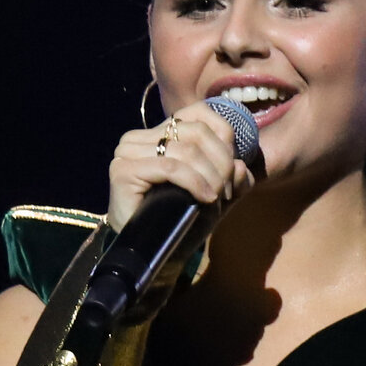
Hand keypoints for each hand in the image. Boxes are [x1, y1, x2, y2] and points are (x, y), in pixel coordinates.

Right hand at [107, 101, 254, 231]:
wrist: (153, 252)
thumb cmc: (182, 221)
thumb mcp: (216, 195)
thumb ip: (232, 177)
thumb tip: (242, 166)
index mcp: (159, 133)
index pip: (200, 113)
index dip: (225, 139)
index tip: (232, 172)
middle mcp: (140, 137)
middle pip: (197, 132)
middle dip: (221, 163)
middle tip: (226, 192)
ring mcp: (129, 151)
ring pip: (187, 150)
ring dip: (211, 176)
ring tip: (216, 199)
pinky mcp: (124, 170)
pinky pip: (171, 167)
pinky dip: (195, 182)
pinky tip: (205, 198)